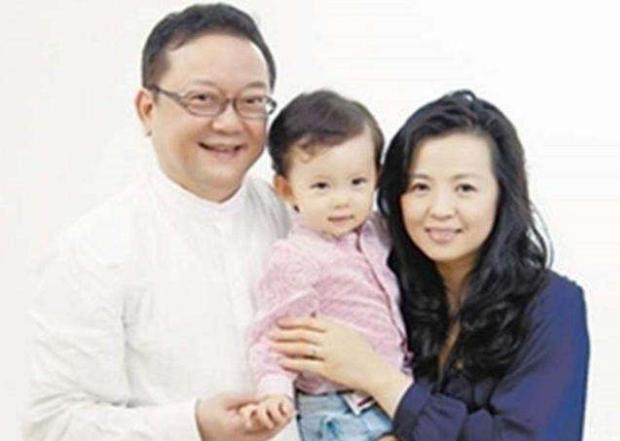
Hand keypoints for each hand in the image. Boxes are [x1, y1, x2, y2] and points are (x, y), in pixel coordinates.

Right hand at [195, 393, 290, 440]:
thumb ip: (247, 398)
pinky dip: (267, 433)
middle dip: (281, 423)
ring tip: (286, 417)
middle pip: (267, 434)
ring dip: (276, 428)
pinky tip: (272, 424)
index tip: (287, 406)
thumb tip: (266, 397)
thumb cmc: (207, 410)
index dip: (277, 415)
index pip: (263, 422)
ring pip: (264, 440)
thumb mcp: (226, 399)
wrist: (191, 426)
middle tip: (292, 412)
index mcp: (235, 427)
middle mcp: (239, 440)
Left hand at [271, 316, 412, 416]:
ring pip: (301, 347)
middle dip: (284, 332)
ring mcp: (328, 353)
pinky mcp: (327, 368)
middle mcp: (330, 338)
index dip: (293, 321)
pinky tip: (282, 362)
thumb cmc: (365, 353)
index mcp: (336, 328)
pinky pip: (306, 364)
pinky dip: (292, 362)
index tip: (281, 321)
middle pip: (302, 333)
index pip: (310, 321)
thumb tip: (318, 319)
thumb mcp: (350, 333)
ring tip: (273, 345)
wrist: (374, 371)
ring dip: (285, 346)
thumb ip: (334, 327)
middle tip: (271, 333)